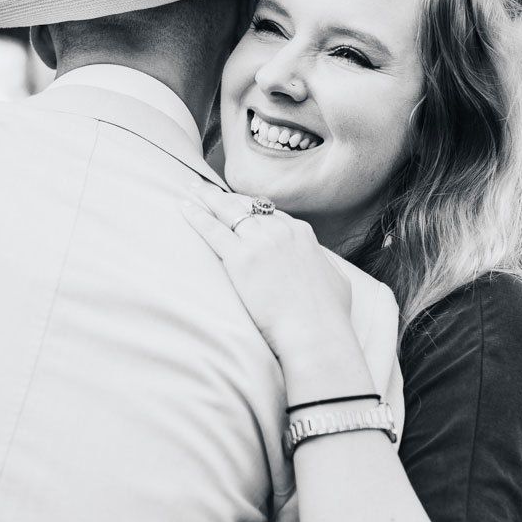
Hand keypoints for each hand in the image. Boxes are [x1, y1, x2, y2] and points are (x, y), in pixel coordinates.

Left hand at [181, 193, 356, 364]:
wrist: (316, 332)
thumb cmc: (328, 316)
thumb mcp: (336, 279)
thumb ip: (323, 264)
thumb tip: (321, 261)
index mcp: (302, 233)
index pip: (270, 213)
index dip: (250, 208)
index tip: (237, 205)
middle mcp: (280, 230)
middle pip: (246, 206)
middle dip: (225, 197)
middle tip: (206, 189)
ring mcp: (260, 242)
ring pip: (228, 211)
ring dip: (207, 199)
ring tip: (191, 190)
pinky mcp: (241, 258)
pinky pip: (213, 231)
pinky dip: (197, 217)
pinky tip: (184, 207)